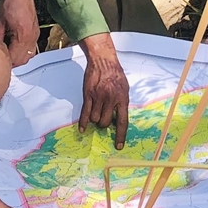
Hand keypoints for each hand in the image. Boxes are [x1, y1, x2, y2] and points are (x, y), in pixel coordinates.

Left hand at [0, 0, 40, 65]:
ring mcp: (35, 35)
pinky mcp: (36, 32)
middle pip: (23, 60)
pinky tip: (14, 47)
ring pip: (28, 56)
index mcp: (22, 35)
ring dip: (18, 58)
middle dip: (12, 62)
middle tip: (1, 58)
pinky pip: (32, 49)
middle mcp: (32, 37)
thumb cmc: (8, 4)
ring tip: (7, 53)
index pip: (14, 58)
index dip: (5, 61)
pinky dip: (24, 51)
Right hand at [77, 33, 129, 148]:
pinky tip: (82, 130)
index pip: (122, 122)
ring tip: (96, 114)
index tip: (119, 146)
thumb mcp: (124, 89)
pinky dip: (83, 123)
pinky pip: (85, 113)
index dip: (120, 136)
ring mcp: (98, 97)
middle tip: (103, 119)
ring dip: (94, 120)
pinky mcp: (88, 95)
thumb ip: (122, 103)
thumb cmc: (116, 74)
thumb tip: (120, 119)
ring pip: (94, 119)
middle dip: (103, 124)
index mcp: (122, 99)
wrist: (103, 61)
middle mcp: (110, 99)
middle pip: (105, 122)